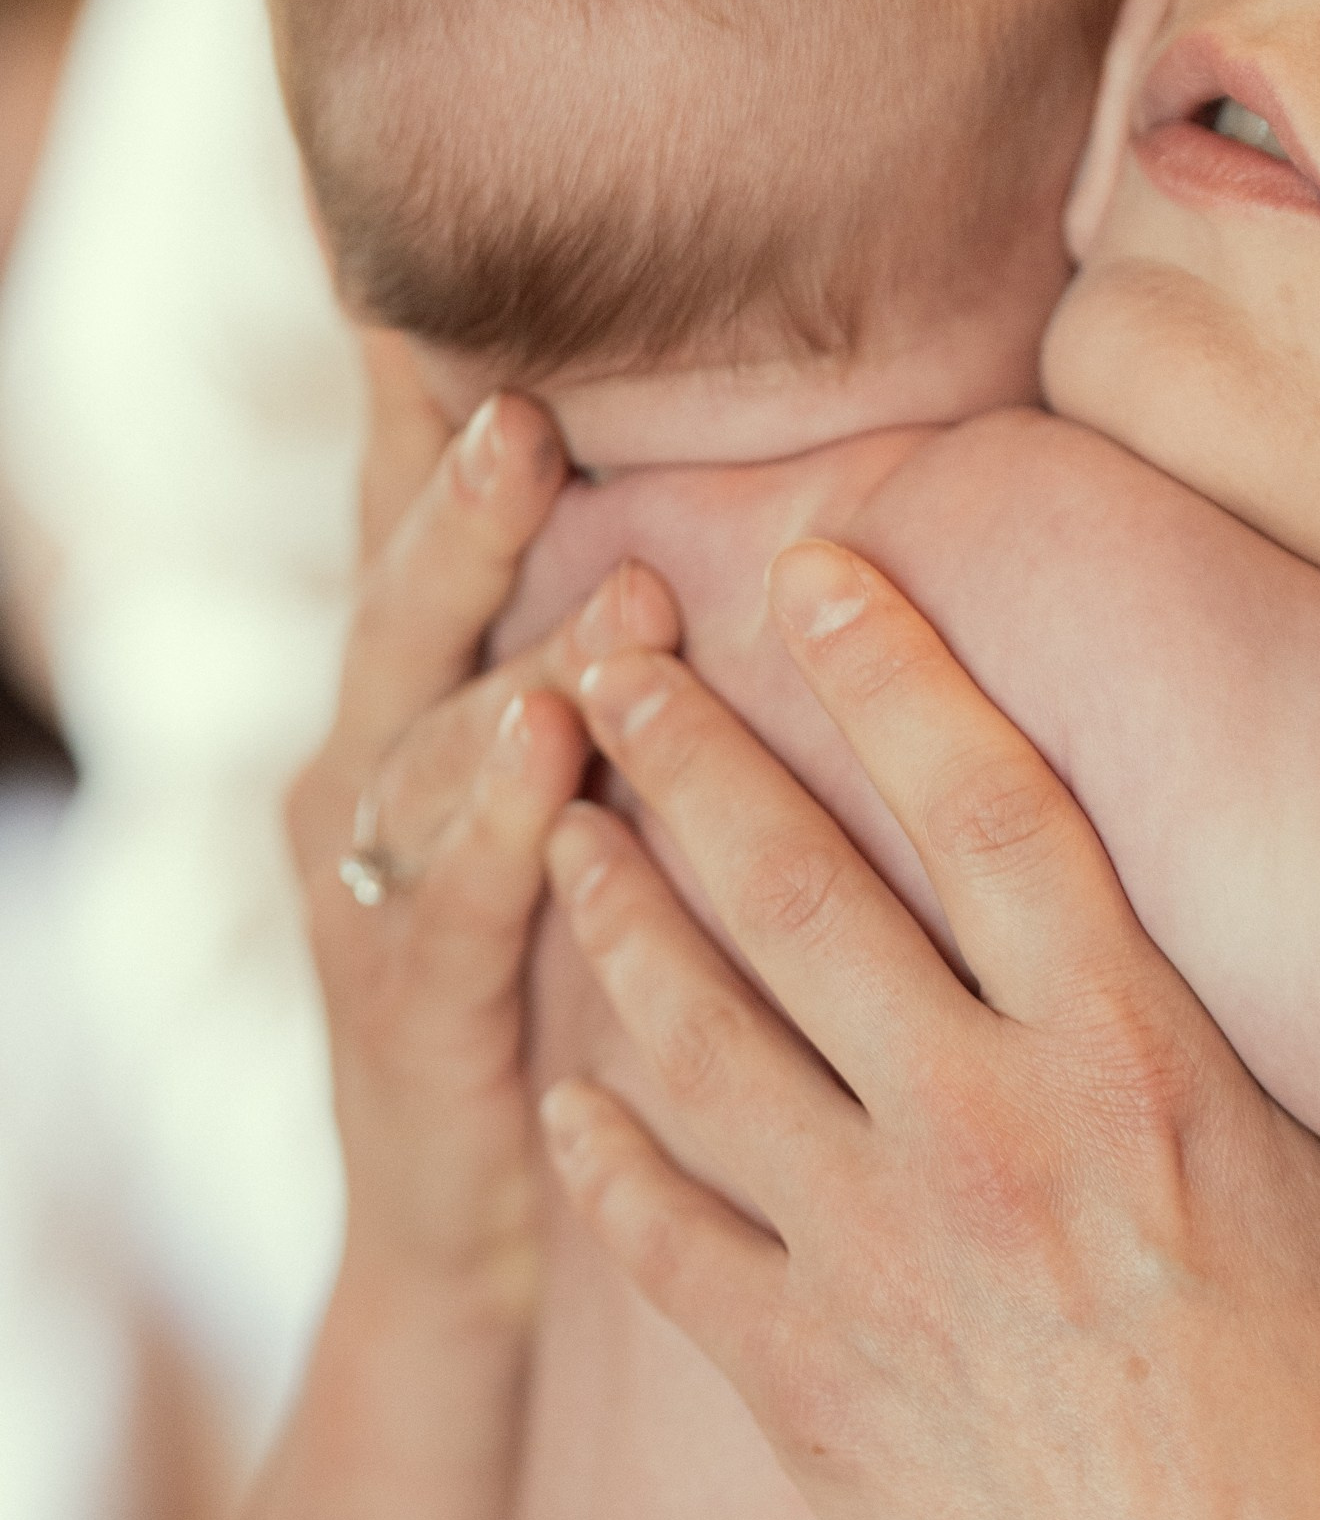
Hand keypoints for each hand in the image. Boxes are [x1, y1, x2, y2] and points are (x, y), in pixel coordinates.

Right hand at [290, 332, 677, 1332]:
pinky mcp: (399, 1005)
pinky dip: (497, 815)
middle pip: (404, 603)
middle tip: (519, 390)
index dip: (432, 409)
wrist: (485, 1236)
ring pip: (418, 734)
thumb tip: (755, 511)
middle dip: (456, 496)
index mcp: (422, 707)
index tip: (463, 283)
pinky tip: (550, 744)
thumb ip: (633, 666)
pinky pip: (442, 894)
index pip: (426, 532)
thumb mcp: (594, 804)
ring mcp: (365, 891)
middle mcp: (369, 776)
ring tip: (600, 555)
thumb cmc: (571, 983)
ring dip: (503, 641)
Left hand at [534, 534, 1319, 1519]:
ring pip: (692, 1034)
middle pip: (798, 888)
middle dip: (690, 747)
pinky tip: (567, 1085)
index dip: (892, 667)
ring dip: (611, 907)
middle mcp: (985, 1133)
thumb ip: (1318, 1033)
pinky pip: (658, 1230)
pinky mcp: (796, 1378)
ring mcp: (872, 1258)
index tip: (813, 567)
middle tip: (609, 648)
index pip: (994, 806)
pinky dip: (603, 1146)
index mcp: (1137, 1064)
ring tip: (560, 818)